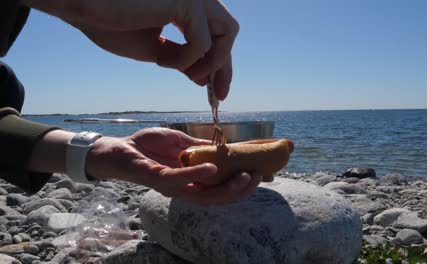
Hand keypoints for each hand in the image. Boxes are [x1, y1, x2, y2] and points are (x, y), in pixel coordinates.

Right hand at [23, 0, 238, 99]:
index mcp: (187, 4)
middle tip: (218, 95)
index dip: (220, 64)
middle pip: (228, 32)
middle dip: (224, 66)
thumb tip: (204, 77)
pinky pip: (203, 42)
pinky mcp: (186, 1)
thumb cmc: (111, 23)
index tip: (219, 91)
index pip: (215, 36)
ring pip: (227, 33)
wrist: (82, 7)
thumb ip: (183, 60)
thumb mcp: (155, 50)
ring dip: (210, 61)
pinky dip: (187, 59)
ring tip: (187, 74)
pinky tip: (162, 61)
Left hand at [85, 128, 262, 204]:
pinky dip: (197, 175)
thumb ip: (201, 147)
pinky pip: (179, 181)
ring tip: (246, 177)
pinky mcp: (157, 179)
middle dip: (242, 190)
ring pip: (204, 196)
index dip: (245, 183)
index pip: (223, 186)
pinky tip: (213, 168)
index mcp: (192, 180)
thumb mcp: (181, 142)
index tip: (268, 174)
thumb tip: (225, 146)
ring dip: (227, 188)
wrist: (117, 148)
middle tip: (260, 177)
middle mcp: (185, 188)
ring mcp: (172, 186)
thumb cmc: (147, 146)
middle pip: (218, 197)